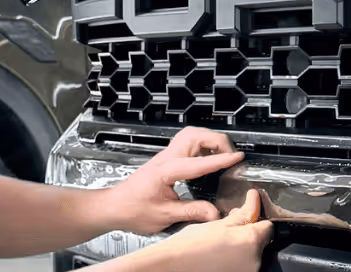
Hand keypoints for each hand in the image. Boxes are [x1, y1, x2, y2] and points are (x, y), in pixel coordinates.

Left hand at [95, 127, 244, 234]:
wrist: (113, 207)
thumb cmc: (132, 210)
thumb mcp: (163, 216)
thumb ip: (191, 212)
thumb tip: (214, 212)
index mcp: (167, 170)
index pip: (199, 162)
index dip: (221, 159)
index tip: (237, 158)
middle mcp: (166, 158)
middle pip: (195, 135)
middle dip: (217, 140)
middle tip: (230, 154)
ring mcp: (165, 157)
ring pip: (191, 135)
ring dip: (209, 140)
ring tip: (222, 153)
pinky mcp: (166, 160)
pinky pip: (187, 144)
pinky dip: (202, 146)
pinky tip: (207, 158)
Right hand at [139, 190, 272, 271]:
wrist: (171, 266)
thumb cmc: (189, 246)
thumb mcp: (217, 223)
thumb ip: (242, 213)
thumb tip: (254, 200)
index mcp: (250, 241)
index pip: (267, 225)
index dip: (256, 216)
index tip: (249, 208)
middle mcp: (254, 261)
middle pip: (259, 240)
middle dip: (246, 232)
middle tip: (227, 228)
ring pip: (250, 254)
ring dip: (239, 247)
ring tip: (219, 243)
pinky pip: (241, 265)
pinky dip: (234, 260)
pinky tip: (218, 255)